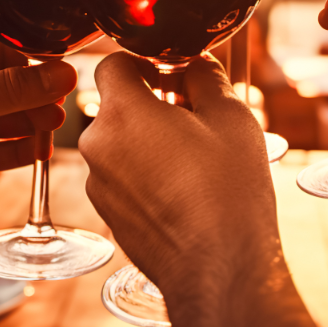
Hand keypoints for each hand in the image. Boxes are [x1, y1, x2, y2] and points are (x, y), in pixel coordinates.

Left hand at [0, 31, 75, 250]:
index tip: (65, 75)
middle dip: (31, 101)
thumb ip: (12, 89)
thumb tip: (63, 73)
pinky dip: (3, 158)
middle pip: (0, 88)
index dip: (32, 61)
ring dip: (22, 131)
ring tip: (49, 139)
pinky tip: (27, 161)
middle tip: (60, 113)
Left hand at [79, 53, 312, 326]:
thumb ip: (205, 77)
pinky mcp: (108, 215)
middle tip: (194, 118)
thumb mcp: (229, 116)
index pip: (112, 64)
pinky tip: (183, 190)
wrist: (219, 265)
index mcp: (121, 112)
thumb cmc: (227, 189)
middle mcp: (97, 146)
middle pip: (118, 107)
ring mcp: (99, 184)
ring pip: (120, 144)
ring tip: (194, 160)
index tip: (171, 75)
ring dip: (148, 142)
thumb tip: (194, 64)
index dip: (143, 62)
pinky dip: (144, 174)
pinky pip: (122, 178)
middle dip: (151, 106)